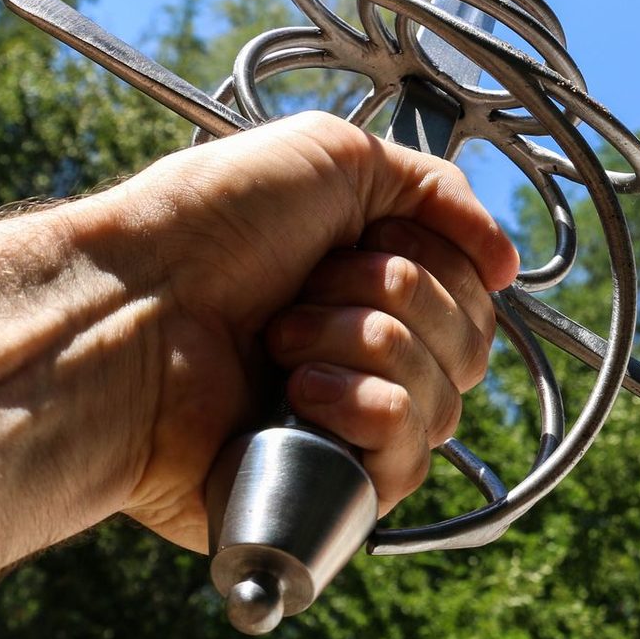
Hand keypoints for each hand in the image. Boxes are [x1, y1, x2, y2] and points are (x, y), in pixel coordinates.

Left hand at [80, 111, 518, 550]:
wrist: (132, 305)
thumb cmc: (211, 223)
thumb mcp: (335, 157)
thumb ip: (436, 191)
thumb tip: (507, 262)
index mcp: (370, 281)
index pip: (474, 291)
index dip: (440, 260)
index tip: (374, 236)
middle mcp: (367, 350)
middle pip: (470, 343)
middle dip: (396, 295)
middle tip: (310, 283)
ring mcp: (347, 419)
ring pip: (446, 400)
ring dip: (366, 344)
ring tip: (282, 336)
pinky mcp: (326, 481)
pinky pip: (407, 457)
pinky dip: (363, 406)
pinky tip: (298, 390)